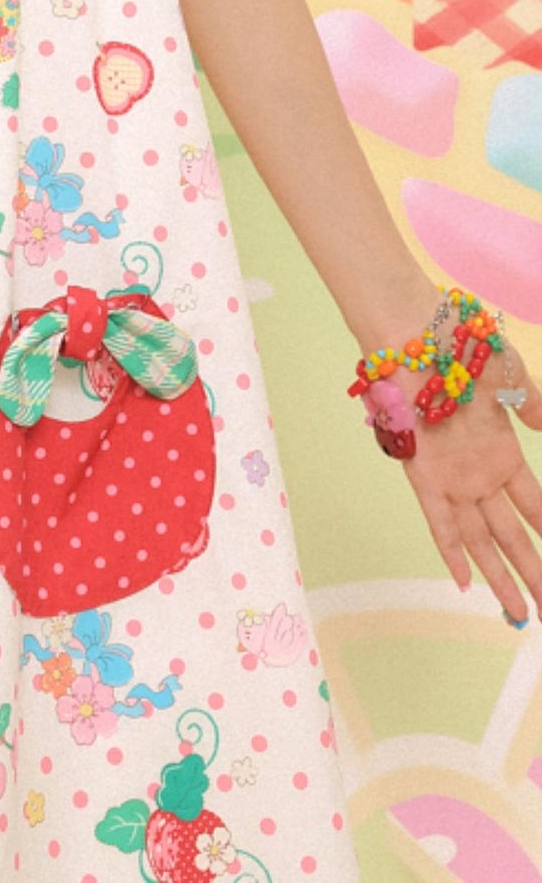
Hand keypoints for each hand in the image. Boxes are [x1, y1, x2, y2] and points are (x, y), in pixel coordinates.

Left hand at [391, 340, 541, 623]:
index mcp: (503, 453)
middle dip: (532, 572)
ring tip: (519, 611)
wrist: (417, 334)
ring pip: (480, 539)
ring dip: (500, 575)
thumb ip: (531, 404)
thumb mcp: (511, 376)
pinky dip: (452, 551)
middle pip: (511, 535)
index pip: (534, 508)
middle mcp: (479, 473)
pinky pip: (439, 521)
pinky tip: (465, 582)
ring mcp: (453, 478)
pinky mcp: (424, 475)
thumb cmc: (466, 349)